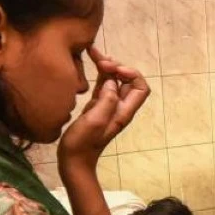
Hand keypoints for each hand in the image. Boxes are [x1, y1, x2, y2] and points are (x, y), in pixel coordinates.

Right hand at [58, 50, 148, 169]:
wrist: (73, 161)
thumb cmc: (83, 143)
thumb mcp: (95, 120)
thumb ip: (106, 100)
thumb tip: (111, 81)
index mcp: (124, 111)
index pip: (141, 87)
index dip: (131, 73)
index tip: (113, 69)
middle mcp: (119, 107)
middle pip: (128, 80)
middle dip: (117, 66)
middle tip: (99, 59)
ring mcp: (108, 106)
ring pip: (114, 81)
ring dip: (107, 66)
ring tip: (93, 53)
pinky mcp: (96, 107)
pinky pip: (102, 86)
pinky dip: (99, 74)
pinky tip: (91, 64)